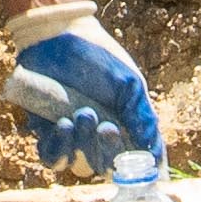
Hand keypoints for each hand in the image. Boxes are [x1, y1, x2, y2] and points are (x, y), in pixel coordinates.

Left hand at [0, 2, 160, 170]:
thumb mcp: (129, 84)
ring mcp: (72, 137)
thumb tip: (154, 155)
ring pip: (78, 164)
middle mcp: (97, 138)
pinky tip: (63, 124)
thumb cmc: (99, 57)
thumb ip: (142, 117)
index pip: (131, 160)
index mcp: (122, 128)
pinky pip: (51, 157)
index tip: (135, 157)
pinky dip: (58, 148)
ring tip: (83, 113)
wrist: (60, 35)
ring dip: (82, 144)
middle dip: (107, 149)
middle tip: (106, 126)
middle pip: (104, 166)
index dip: (134, 164)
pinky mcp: (46, 132)